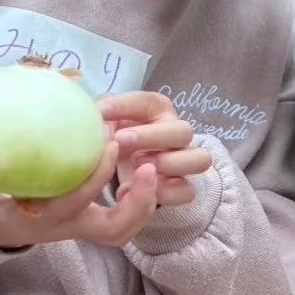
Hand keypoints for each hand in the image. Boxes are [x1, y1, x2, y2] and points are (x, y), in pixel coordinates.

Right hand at [0, 123, 158, 249]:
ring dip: (145, 201)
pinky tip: (139, 158)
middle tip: (146, 165)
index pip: (73, 207)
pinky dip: (137, 194)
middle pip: (114, 230)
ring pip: (124, 228)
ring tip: (151, 163)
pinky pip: (121, 212)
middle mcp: (65, 228)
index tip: (107, 144)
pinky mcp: (87, 216)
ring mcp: (79, 225)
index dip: (93, 180)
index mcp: (37, 222)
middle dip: (138, 203)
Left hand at [98, 91, 212, 207]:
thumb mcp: (105, 121)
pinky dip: (166, 192)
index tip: (102, 113)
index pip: (149, 102)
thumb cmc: (117, 137)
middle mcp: (177, 134)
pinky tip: (140, 190)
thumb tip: (95, 120)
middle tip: (121, 141)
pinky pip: (188, 191)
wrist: (124, 167)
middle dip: (151, 136)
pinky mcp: (182, 187)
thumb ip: (101, 117)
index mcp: (158, 111)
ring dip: (168, 163)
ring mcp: (185, 161)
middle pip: (183, 131)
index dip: (126, 105)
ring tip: (136, 166)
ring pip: (199, 159)